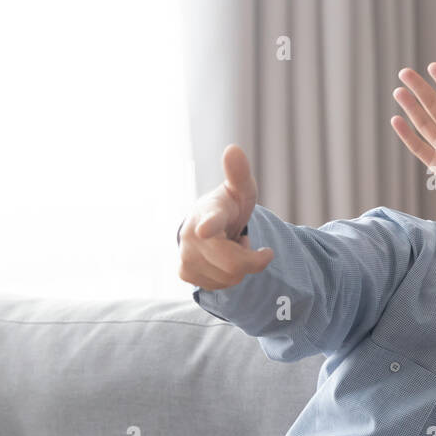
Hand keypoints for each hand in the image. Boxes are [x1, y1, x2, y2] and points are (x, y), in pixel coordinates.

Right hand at [178, 144, 273, 289]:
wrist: (205, 225)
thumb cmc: (228, 206)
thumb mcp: (241, 190)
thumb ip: (240, 174)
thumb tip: (233, 149)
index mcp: (209, 212)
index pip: (210, 220)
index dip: (209, 225)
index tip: (205, 230)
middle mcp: (192, 235)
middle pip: (234, 264)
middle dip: (252, 259)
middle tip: (247, 241)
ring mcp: (185, 255)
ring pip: (230, 278)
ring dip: (240, 267)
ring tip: (230, 247)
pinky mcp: (184, 272)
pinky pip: (220, 287)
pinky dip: (228, 277)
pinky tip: (220, 260)